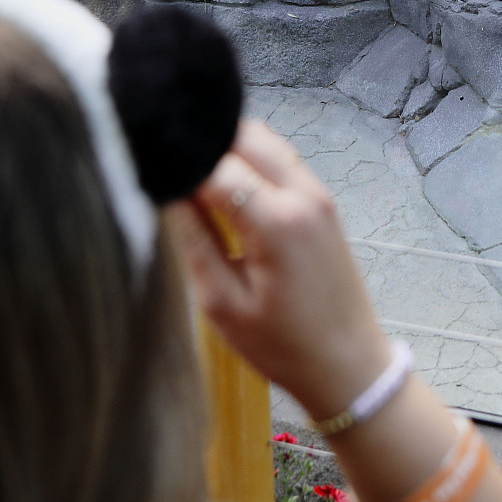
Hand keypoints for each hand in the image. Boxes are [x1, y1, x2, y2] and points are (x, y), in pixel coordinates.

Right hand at [170, 121, 392, 420]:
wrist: (348, 366)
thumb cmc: (284, 346)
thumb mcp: (222, 304)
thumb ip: (194, 240)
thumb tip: (169, 193)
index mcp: (277, 222)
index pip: (214, 165)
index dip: (178, 167)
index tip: (153, 178)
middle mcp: (304, 196)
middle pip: (243, 135)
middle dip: (204, 148)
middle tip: (175, 179)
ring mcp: (319, 195)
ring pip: (265, 141)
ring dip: (229, 152)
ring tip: (200, 187)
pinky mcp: (324, 203)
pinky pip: (282, 161)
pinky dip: (252, 163)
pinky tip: (230, 195)